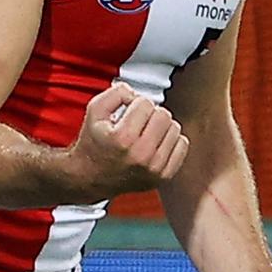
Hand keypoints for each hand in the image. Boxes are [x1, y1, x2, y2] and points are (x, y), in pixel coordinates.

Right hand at [69, 83, 189, 198]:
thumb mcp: (95, 112)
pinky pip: (182, 146)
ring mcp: (154, 168)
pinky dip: (171, 140)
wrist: (90, 178)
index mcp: (123, 138)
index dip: (135, 103)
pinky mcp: (163, 176)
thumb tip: (136, 93)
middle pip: (163, 115)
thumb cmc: (93, 143)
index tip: (127, 112)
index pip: (145, 103)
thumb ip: (115, 93)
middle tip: (138, 121)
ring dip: (161, 126)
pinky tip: (156, 143)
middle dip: (150, 113)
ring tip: (146, 132)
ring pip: (174, 128)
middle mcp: (140, 155)